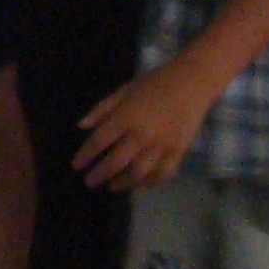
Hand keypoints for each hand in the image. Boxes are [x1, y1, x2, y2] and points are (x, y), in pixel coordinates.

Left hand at [75, 56, 217, 190]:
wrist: (192, 82)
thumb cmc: (155, 83)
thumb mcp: (124, 90)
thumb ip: (102, 109)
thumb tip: (82, 126)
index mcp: (125, 117)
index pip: (99, 142)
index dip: (85, 156)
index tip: (76, 166)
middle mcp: (142, 134)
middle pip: (116, 162)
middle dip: (100, 175)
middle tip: (90, 182)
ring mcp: (162, 145)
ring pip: (139, 173)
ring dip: (123, 183)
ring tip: (112, 187)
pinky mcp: (179, 151)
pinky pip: (163, 174)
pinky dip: (151, 182)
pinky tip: (141, 185)